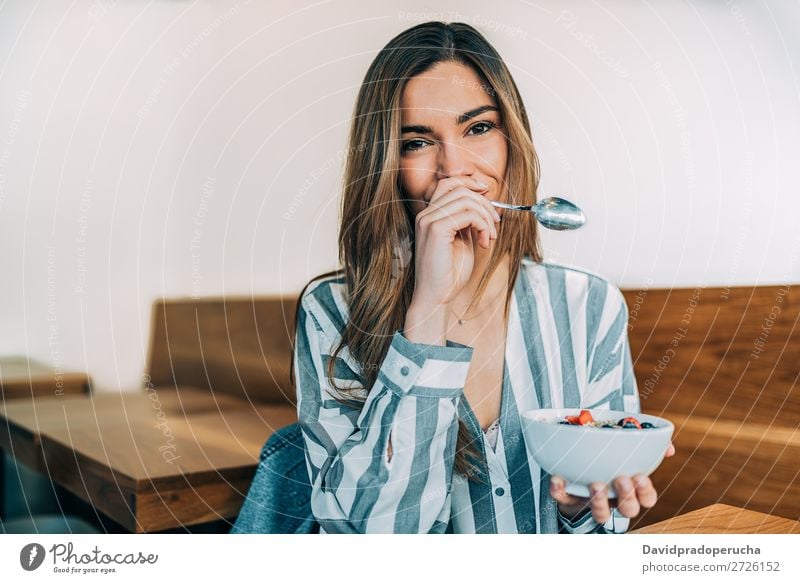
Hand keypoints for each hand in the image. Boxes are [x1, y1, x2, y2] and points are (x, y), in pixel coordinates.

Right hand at [411, 175, 500, 306]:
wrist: (437, 297)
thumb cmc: (449, 274)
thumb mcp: (462, 241)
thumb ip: (467, 222)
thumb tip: (483, 206)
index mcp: (430, 216)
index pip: (448, 184)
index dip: (470, 183)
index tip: (488, 193)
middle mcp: (426, 215)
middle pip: (461, 189)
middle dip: (485, 205)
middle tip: (495, 226)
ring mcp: (429, 221)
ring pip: (466, 199)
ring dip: (486, 217)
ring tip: (489, 237)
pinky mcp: (436, 229)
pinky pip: (468, 214)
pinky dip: (482, 225)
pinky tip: (484, 242)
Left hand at [550, 441, 675, 523]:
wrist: (577, 465)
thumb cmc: (609, 458)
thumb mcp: (628, 447)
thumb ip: (649, 445)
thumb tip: (668, 448)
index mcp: (631, 489)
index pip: (647, 499)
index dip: (646, 492)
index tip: (640, 476)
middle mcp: (614, 500)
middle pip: (628, 510)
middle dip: (627, 497)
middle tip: (621, 479)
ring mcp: (591, 502)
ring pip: (600, 514)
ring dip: (599, 501)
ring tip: (596, 484)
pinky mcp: (568, 500)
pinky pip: (563, 499)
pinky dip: (560, 491)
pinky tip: (559, 480)